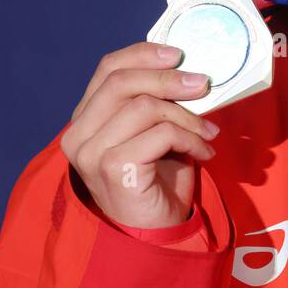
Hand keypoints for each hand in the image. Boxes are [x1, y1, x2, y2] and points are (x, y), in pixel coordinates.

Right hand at [60, 41, 217, 229]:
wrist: (155, 233)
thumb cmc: (155, 180)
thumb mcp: (153, 130)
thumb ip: (155, 101)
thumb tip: (188, 69)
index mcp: (85, 119)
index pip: (107, 69)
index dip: (143, 54)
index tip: (179, 53)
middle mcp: (79, 135)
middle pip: (122, 82)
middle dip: (169, 78)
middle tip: (203, 84)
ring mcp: (91, 153)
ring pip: (145, 107)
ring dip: (187, 116)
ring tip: (208, 132)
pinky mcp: (113, 169)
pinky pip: (160, 134)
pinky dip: (190, 138)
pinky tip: (203, 152)